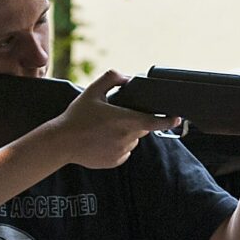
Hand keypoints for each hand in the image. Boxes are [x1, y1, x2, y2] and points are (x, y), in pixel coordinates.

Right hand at [42, 70, 176, 168]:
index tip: (177, 118)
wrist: (62, 142)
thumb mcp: (92, 91)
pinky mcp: (115, 161)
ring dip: (126, 134)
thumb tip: (126, 77)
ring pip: (132, 140)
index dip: (168, 120)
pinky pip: (124, 152)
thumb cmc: (77, 117)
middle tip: (115, 116)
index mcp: (125, 120)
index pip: (155, 122)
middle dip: (135, 121)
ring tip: (104, 129)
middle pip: (142, 129)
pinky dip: (118, 146)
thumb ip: (111, 79)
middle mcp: (127, 138)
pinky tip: (102, 140)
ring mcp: (121, 151)